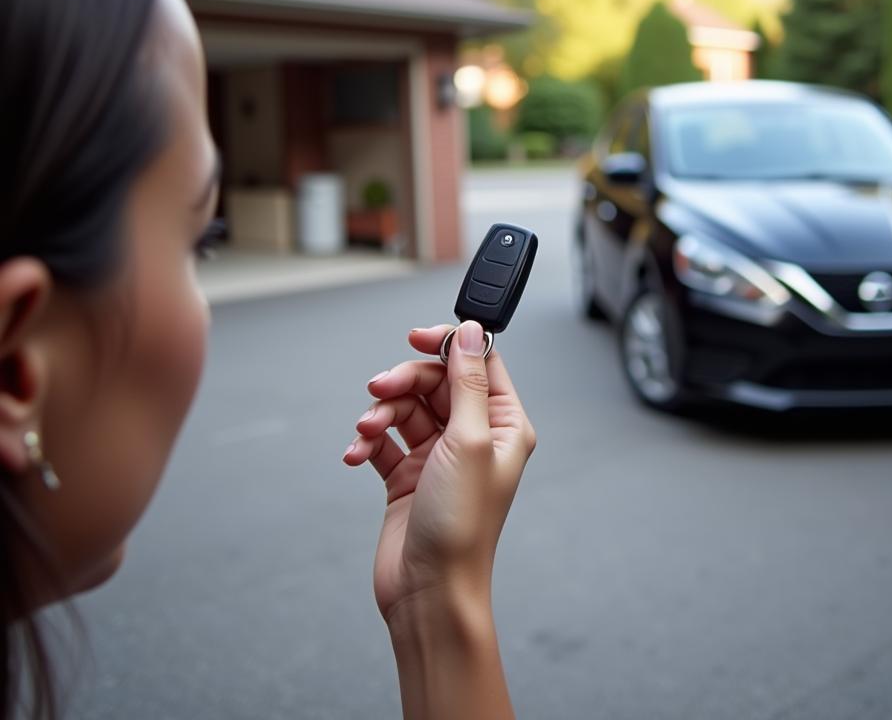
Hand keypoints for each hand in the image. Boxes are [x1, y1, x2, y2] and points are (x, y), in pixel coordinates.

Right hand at [343, 320, 535, 623]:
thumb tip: (470, 332)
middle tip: (379, 389)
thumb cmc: (460, 526)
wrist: (428, 591)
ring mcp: (439, 456)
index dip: (446, 344)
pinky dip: (367, 442)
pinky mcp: (408, 476)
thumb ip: (467, 382)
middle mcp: (472, 437)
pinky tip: (357, 454)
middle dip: (403, 382)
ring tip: (365, 430)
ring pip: (405, 408)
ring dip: (380, 412)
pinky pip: (383, 441)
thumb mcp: (467, 441)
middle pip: (435, 382)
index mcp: (502, 425)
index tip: (414, 338)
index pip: (478, 364)